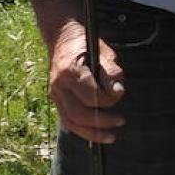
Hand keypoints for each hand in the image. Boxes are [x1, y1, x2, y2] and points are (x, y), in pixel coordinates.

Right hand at [47, 23, 125, 144]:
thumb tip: (117, 93)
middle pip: (78, 113)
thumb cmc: (87, 45)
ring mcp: (54, 94)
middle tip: (121, 121)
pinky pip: (67, 121)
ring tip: (111, 136)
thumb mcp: (104, 52)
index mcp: (69, 71)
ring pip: (70, 122)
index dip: (106, 100)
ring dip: (91, 133)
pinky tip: (97, 134)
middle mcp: (58, 85)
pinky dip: (82, 130)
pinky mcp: (56, 100)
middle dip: (101, 121)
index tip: (119, 95)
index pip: (89, 95)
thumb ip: (111, 72)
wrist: (62, 38)